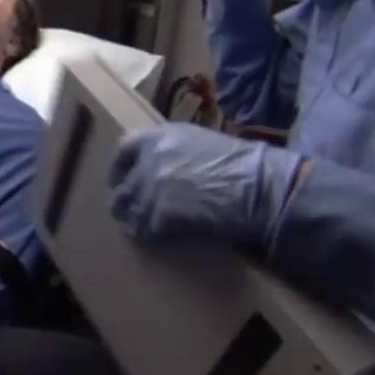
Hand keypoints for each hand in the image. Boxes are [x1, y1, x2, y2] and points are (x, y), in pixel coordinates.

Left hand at [109, 124, 302, 248]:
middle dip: (124, 200)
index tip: (120, 180)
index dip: (119, 167)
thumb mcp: (199, 143)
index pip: (123, 149)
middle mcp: (148, 160)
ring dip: (133, 220)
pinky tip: (160, 238)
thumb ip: (172, 151)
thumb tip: (161, 167)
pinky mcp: (158, 215)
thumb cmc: (240, 163)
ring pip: (128, 210)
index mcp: (158, 136)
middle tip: (129, 212)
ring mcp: (150, 188)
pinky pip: (145, 230)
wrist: (256, 186)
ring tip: (142, 228)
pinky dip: (150, 236)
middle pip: (122, 185)